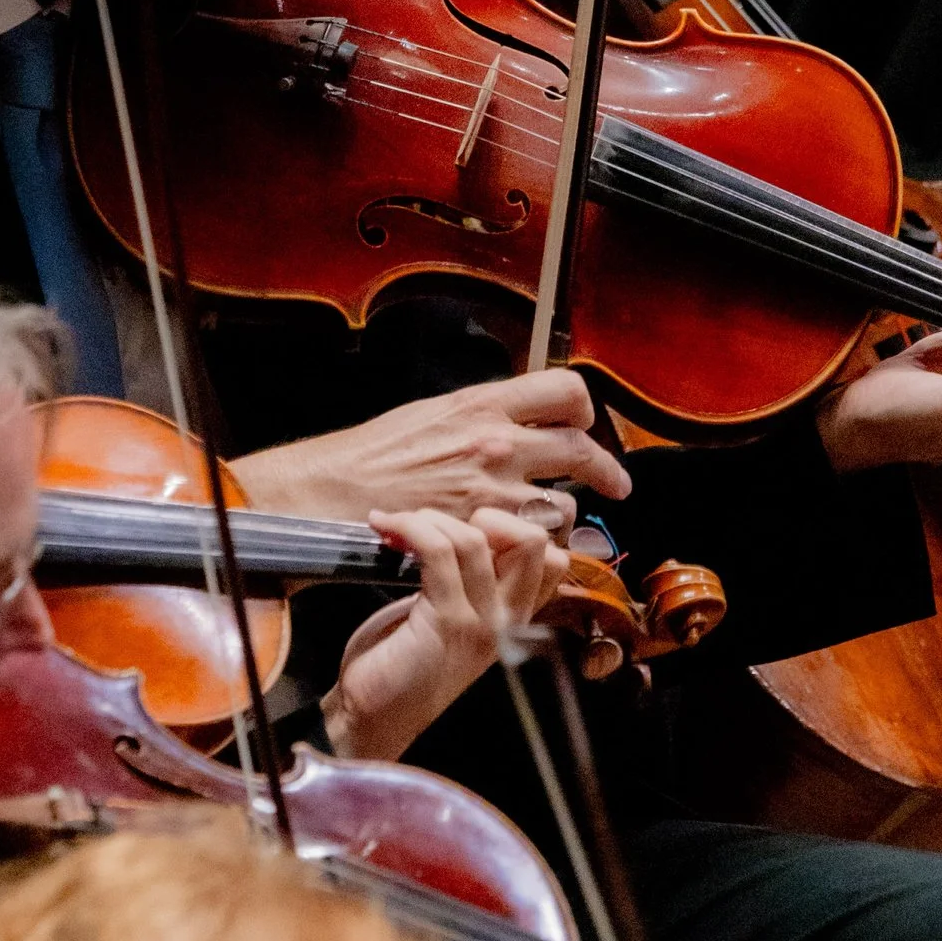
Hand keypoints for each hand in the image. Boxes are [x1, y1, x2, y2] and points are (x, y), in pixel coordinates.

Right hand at [233, 372, 632, 528]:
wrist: (327, 495)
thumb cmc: (365, 456)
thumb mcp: (426, 415)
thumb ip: (475, 416)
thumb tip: (508, 420)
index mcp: (480, 404)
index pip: (564, 390)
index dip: (584, 410)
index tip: (584, 426)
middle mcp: (496, 442)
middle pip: (581, 448)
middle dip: (605, 470)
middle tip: (614, 484)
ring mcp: (492, 491)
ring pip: (563, 504)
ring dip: (559, 515)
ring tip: (544, 523)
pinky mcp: (480, 532)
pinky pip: (533, 543)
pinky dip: (534, 548)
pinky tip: (522, 550)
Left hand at [323, 505, 549, 763]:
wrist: (372, 716)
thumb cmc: (402, 661)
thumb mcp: (448, 616)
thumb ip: (466, 579)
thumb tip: (456, 523)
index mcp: (513, 617)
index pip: (552, 557)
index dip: (515, 527)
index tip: (468, 527)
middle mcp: (508, 621)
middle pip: (534, 541)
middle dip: (486, 515)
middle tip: (439, 526)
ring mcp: (483, 623)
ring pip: (477, 540)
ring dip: (429, 519)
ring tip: (397, 525)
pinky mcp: (448, 623)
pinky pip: (438, 552)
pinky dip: (409, 528)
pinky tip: (384, 527)